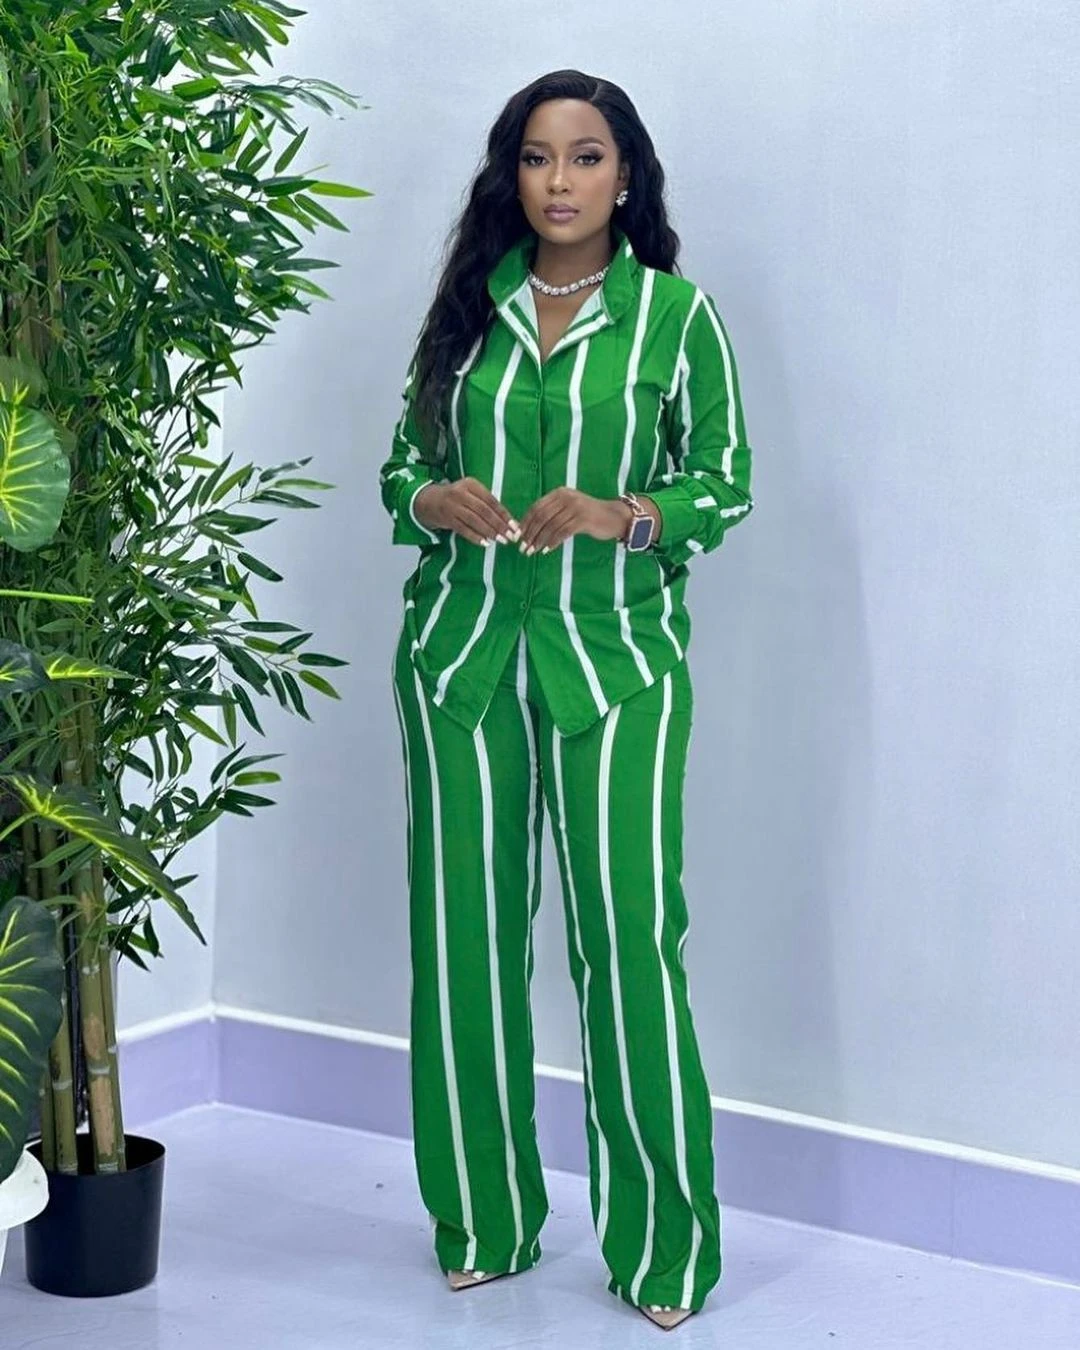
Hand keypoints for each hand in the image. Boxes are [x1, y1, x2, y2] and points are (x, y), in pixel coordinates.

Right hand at [415, 478, 520, 547]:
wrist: (429, 501)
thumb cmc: (457, 497)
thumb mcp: (470, 492)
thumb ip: (486, 502)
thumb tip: (507, 520)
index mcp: (470, 484)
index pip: (491, 500)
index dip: (503, 514)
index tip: (514, 525)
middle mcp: (461, 493)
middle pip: (484, 511)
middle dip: (498, 524)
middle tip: (510, 535)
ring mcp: (452, 506)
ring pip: (474, 520)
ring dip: (489, 531)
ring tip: (500, 540)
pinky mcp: (447, 519)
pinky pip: (463, 529)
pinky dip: (475, 537)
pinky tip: (485, 543)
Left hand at [515, 488, 630, 554]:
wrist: (614, 517)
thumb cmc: (588, 516)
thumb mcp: (568, 509)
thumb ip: (551, 514)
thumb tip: (529, 529)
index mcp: (559, 493)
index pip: (536, 507)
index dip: (525, 523)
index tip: (518, 537)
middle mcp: (566, 497)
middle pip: (541, 516)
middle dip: (530, 533)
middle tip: (523, 548)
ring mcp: (575, 507)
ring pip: (550, 526)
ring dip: (539, 540)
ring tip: (533, 551)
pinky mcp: (583, 519)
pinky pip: (562, 532)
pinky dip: (553, 542)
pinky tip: (547, 550)